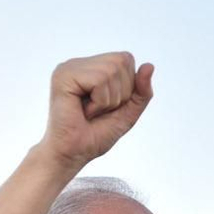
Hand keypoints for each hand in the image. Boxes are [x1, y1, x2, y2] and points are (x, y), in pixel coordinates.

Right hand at [39, 52, 155, 169]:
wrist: (73, 154)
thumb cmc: (95, 135)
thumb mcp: (128, 112)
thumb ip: (141, 91)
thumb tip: (149, 66)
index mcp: (91, 67)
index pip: (126, 59)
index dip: (127, 87)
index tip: (107, 105)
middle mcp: (79, 63)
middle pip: (121, 61)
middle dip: (119, 93)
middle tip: (98, 110)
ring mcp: (69, 67)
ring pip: (112, 70)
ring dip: (108, 100)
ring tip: (90, 111)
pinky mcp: (64, 76)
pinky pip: (100, 81)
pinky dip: (100, 102)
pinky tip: (83, 111)